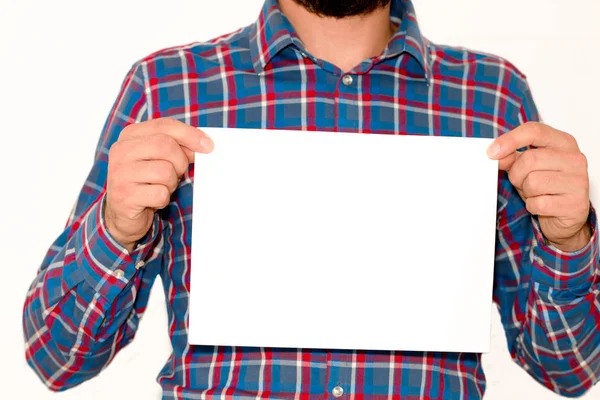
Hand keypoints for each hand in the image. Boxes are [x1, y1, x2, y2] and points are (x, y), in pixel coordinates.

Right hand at [105, 118, 213, 251]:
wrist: (122, 212)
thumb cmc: (146, 180)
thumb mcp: (159, 158)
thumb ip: (177, 146)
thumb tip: (204, 144)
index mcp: (129, 135)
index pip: (164, 126)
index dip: (190, 134)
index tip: (208, 146)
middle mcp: (121, 151)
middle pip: (166, 146)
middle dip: (180, 162)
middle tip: (177, 173)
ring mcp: (120, 173)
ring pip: (165, 171)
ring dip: (171, 183)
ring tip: (160, 187)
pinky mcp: (124, 196)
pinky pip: (160, 194)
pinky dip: (163, 199)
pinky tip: (153, 200)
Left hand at [487, 122, 590, 251]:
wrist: (566, 215)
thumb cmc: (546, 187)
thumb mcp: (527, 167)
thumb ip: (511, 157)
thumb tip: (494, 153)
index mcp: (563, 142)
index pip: (534, 131)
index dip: (510, 140)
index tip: (491, 152)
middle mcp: (575, 158)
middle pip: (529, 159)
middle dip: (517, 174)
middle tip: (522, 182)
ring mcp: (578, 181)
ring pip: (533, 182)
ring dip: (526, 191)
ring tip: (535, 193)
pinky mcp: (575, 204)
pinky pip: (538, 203)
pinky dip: (533, 206)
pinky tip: (542, 205)